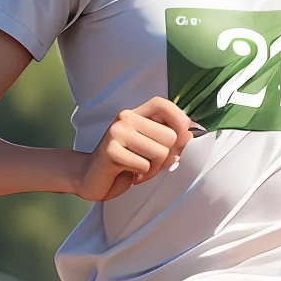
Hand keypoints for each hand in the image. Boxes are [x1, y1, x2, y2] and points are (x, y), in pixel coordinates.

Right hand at [76, 98, 192, 201]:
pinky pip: (144, 165)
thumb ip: (169, 141)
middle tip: (149, 161)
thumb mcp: (151, 149)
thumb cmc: (124, 162)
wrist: (92, 177)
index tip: (183, 134)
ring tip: (138, 167)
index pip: (162, 104)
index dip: (179, 118)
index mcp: (136, 114)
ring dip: (153, 168)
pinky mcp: (111, 150)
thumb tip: (189, 134)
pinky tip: (128, 172)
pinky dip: (141, 174)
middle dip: (165, 156)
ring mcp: (117, 132)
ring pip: (160, 152)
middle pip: (170, 136)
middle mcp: (125, 118)